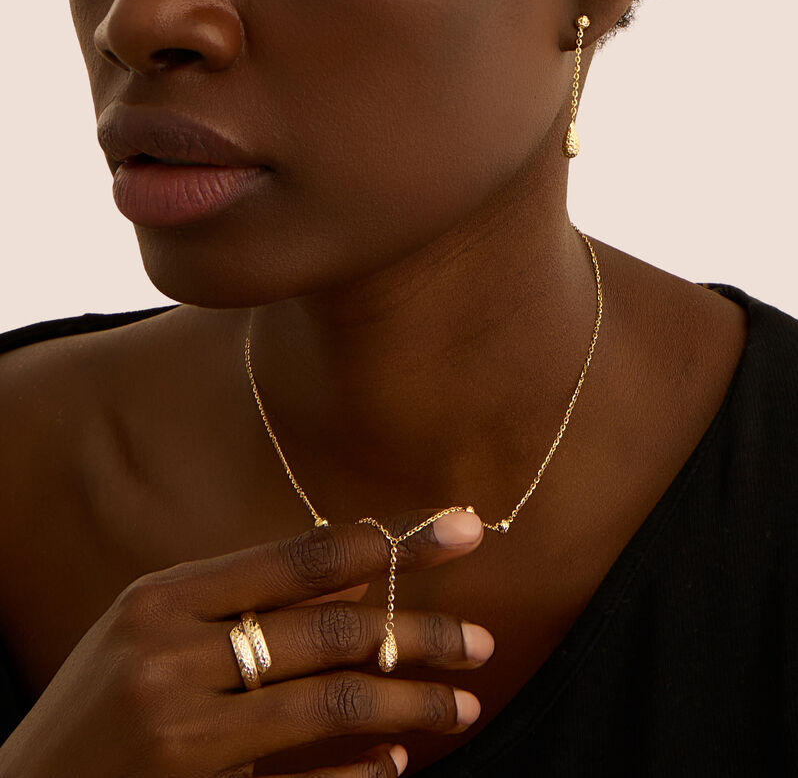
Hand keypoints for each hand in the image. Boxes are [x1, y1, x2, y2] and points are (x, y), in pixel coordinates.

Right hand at [0, 507, 492, 777]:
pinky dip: (357, 773)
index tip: (459, 530)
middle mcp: (170, 656)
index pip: (302, 557)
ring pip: (329, 705)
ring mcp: (180, 733)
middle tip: (480, 640)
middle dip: (417, 632)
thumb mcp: (156, 626)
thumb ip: (247, 597)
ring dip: (408, 702)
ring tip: (462, 702)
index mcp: (165, 596)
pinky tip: (399, 761)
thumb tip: (352, 575)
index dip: (390, 542)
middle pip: (329, 632)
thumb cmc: (99, 698)